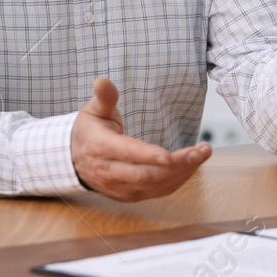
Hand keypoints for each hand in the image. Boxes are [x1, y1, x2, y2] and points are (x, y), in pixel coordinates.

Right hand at [71, 77, 210, 201]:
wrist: (73, 162)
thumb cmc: (88, 131)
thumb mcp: (92, 111)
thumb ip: (104, 97)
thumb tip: (103, 80)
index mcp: (100, 148)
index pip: (127, 154)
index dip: (149, 155)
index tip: (170, 155)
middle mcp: (110, 172)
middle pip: (146, 174)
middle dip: (177, 165)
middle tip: (200, 151)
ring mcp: (120, 188)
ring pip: (156, 185)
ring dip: (183, 172)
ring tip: (203, 154)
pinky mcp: (130, 196)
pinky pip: (158, 192)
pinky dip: (178, 180)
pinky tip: (192, 166)